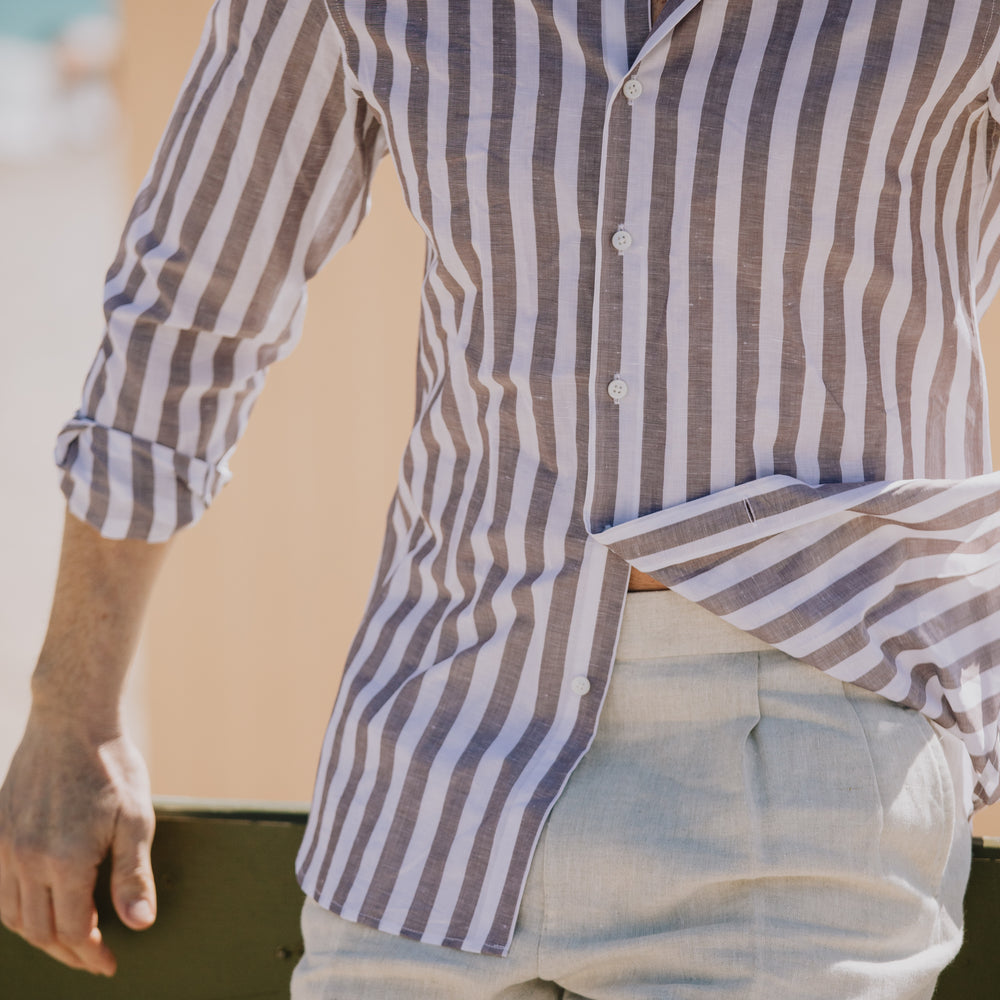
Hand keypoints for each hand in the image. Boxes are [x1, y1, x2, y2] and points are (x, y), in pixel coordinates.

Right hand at [0, 709, 155, 975]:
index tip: (109, 964)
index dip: (90, 954)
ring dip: (39, 935)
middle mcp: (26, 859)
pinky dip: (14, 909)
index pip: (71, 931)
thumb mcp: (137, 818)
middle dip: (67, 952)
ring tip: (69, 939)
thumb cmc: (113, 767)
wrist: (72, 721)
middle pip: (38, 931)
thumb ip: (133, 874)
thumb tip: (139, 925)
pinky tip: (37, 907)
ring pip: (11, 915)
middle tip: (93, 958)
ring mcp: (5, 846)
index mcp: (65, 860)